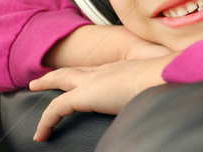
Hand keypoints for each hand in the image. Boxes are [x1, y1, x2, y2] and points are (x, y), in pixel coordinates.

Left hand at [29, 53, 178, 141]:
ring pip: (62, 79)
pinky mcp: (84, 94)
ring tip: (33, 87)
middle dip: (60, 72)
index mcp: (123, 68)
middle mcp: (106, 70)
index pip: (98, 69)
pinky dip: (46, 121)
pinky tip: (41, 134)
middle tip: (44, 76)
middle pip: (76, 69)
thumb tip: (169, 98)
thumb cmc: (168, 82)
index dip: (87, 72)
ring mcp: (94, 80)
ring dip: (47, 83)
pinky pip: (56, 109)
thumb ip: (158, 90)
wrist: (162, 76)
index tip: (81, 75)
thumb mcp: (161, 86)